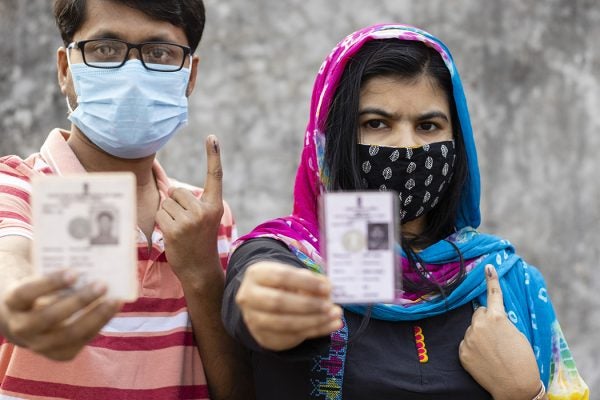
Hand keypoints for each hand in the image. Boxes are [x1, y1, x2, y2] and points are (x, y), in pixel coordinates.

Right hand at [0, 270, 120, 360]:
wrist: (28, 321)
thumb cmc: (41, 291)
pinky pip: (82, 341)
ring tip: (114, 299)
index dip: (50, 283)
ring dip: (95, 316)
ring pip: (70, 334)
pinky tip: (113, 308)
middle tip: (102, 284)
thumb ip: (59, 274)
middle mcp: (22, 327)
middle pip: (50, 317)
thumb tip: (92, 260)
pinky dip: (100, 323)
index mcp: (13, 303)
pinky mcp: (60, 355)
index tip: (74, 272)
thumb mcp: (40, 279)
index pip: (27, 293)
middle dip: (79, 300)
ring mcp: (40, 345)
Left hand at [156, 135, 223, 283]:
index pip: (215, 176)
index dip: (213, 155)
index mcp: (215, 205)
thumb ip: (188, 201)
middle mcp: (204, 210)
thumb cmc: (199, 241)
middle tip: (186, 224)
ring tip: (180, 231)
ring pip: (166, 203)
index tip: (211, 136)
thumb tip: (165, 185)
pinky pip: (159, 214)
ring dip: (167, 215)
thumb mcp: (203, 218)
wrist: (200, 269)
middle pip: (177, 191)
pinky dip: (162, 223)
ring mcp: (190, 220)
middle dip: (175, 204)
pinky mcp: (174, 229)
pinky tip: (173, 236)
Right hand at [236, 261, 342, 350]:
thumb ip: (309, 279)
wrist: (261, 302)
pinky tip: (331, 325)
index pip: (282, 276)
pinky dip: (315, 331)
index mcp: (256, 274)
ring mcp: (253, 319)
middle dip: (308, 305)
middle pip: (279, 302)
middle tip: (330, 305)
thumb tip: (327, 289)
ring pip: (285, 323)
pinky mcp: (263, 337)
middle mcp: (249, 297)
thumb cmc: (282, 283)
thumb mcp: (292, 275)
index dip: (306, 282)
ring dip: (314, 321)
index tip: (327, 287)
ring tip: (335, 316)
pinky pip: (292, 336)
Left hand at [459, 265, 541, 399]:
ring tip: (493, 351)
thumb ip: (502, 322)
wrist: (515, 386)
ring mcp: (468, 338)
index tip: (488, 266)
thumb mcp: (517, 334)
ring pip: (472, 329)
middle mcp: (479, 324)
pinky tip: (484, 358)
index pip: (493, 295)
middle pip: (480, 314)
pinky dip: (473, 348)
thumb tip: (492, 317)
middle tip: (499, 337)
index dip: (491, 280)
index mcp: (496, 317)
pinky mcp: (462, 351)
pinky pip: (466, 343)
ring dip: (480, 335)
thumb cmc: (522, 360)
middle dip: (487, 321)